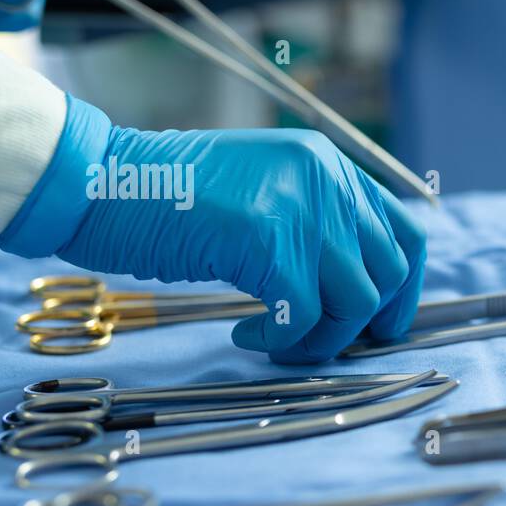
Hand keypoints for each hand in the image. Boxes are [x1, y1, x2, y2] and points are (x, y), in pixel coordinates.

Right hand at [0, 97, 426, 362]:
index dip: (404, 287)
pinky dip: (283, 338)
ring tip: (276, 339)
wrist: (100, 181)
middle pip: (388, 271)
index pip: (405, 232)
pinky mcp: (272, 240)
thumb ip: (312, 222)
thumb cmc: (169, 197)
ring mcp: (303, 206)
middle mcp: (327, 179)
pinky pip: (306, 315)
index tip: (383, 322)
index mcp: (328, 165)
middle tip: (320, 340)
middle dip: (364, 321)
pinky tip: (246, 331)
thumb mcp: (262, 193)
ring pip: (355, 300)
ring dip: (321, 337)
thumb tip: (356, 289)